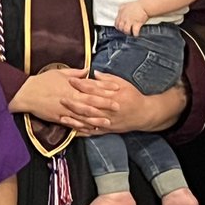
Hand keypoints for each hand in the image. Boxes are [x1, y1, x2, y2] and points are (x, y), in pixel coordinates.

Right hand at [12, 68, 118, 131]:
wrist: (27, 93)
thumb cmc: (43, 81)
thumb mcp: (59, 72)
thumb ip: (75, 73)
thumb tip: (87, 70)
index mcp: (71, 86)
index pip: (92, 86)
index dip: (105, 88)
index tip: (117, 88)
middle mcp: (70, 97)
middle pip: (91, 101)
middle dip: (105, 104)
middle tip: (119, 106)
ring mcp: (65, 109)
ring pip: (84, 115)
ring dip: (97, 118)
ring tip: (108, 121)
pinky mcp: (59, 117)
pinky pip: (74, 123)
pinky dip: (83, 127)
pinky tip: (91, 130)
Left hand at [71, 71, 185, 134]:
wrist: (144, 114)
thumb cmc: (133, 96)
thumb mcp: (123, 83)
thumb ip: (107, 79)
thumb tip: (94, 72)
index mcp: (112, 96)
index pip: (94, 90)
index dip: (81, 85)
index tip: (70, 80)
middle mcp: (109, 110)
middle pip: (89, 106)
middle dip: (74, 102)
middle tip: (61, 98)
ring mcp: (108, 121)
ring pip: (89, 121)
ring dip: (75, 119)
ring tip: (62, 117)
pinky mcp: (108, 130)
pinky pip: (93, 131)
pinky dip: (83, 131)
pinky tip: (72, 130)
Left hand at [115, 2, 148, 35]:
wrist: (144, 6)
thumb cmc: (136, 5)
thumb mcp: (125, 5)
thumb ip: (121, 9)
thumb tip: (119, 13)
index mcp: (121, 14)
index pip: (116, 23)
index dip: (118, 27)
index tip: (120, 28)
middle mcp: (124, 18)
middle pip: (120, 27)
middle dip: (123, 30)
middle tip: (126, 30)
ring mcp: (130, 21)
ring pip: (126, 30)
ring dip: (128, 32)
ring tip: (131, 32)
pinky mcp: (137, 23)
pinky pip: (134, 31)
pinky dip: (135, 34)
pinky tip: (136, 34)